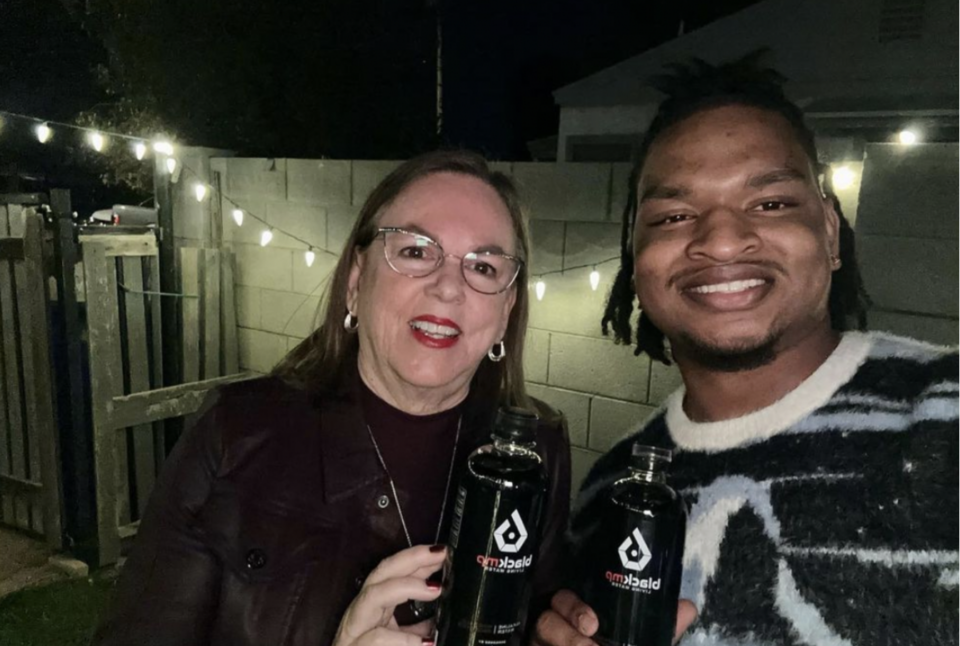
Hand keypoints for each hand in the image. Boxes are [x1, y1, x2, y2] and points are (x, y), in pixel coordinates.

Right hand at [333, 544, 446, 645]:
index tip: (442, 551)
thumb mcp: (400, 642)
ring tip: (434, 590)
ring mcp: (354, 634)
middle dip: (409, 559)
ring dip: (404, 587)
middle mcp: (360, 616)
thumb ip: (418, 631)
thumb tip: (446, 615)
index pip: (392, 573)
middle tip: (438, 555)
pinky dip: (402, 640)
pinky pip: (376, 640)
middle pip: (380, 574)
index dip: (416, 559)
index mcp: (372, 611)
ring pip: (372, 597)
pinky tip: (427, 644)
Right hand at [533, 589, 697, 645]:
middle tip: (589, 643)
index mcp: (574, 618)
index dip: (573, 608)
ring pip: (537, 637)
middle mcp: (552, 632)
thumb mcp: (640, 644)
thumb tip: (687, 606)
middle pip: (544, 620)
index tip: (593, 623)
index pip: (563, 600)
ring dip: (563, 644)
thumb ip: (661, 629)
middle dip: (566, 633)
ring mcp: (539, 645)